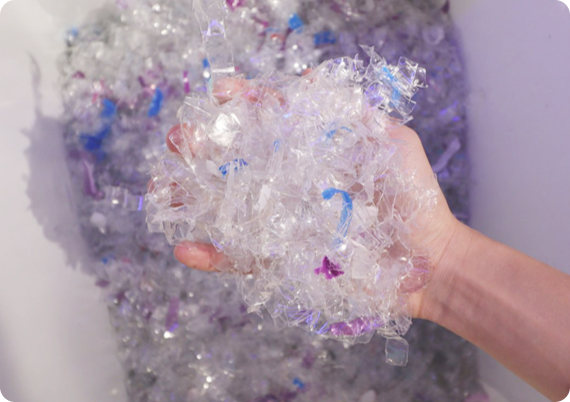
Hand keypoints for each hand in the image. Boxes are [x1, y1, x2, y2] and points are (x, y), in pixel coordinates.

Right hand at [157, 76, 461, 320]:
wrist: (428, 263)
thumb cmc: (415, 201)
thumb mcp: (393, 145)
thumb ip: (355, 114)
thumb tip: (311, 80)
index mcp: (315, 153)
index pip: (271, 123)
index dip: (245, 105)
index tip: (221, 92)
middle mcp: (294, 185)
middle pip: (240, 162)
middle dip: (206, 147)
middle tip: (180, 137)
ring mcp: (288, 224)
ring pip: (232, 209)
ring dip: (194, 198)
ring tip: (161, 186)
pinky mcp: (288, 262)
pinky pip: (245, 259)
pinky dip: (214, 256)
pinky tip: (185, 250)